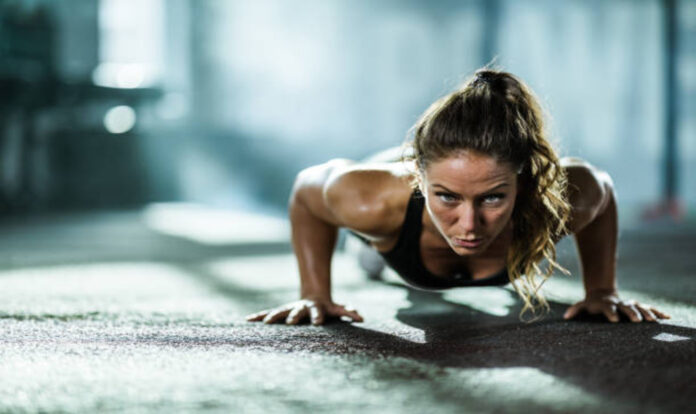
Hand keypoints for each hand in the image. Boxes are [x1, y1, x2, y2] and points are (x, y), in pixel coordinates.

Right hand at [245, 298, 363, 325]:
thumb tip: (361, 317)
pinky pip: (269, 313)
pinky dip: (259, 316)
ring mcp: (290, 308)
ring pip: (280, 312)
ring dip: (272, 317)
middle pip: (297, 311)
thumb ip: (348, 312)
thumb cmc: (327, 307)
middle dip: (293, 316)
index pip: (318, 313)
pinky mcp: (281, 311)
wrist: (313, 296)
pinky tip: (247, 321)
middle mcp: (300, 307)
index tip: (318, 324)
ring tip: (265, 322)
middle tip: (290, 322)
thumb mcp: (338, 308)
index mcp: (315, 308)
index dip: (318, 317)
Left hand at [564, 290, 670, 322]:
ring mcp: (629, 304)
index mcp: (606, 305)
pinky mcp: (637, 306)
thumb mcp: (583, 305)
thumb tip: (565, 317)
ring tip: (653, 321)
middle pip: (626, 307)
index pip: (608, 308)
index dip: (610, 313)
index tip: (614, 320)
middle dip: (632, 313)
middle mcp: (619, 304)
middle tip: (637, 321)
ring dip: (646, 313)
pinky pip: (649, 309)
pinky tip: (667, 318)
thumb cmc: (592, 304)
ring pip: (640, 307)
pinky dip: (657, 312)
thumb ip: (575, 310)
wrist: (602, 293)